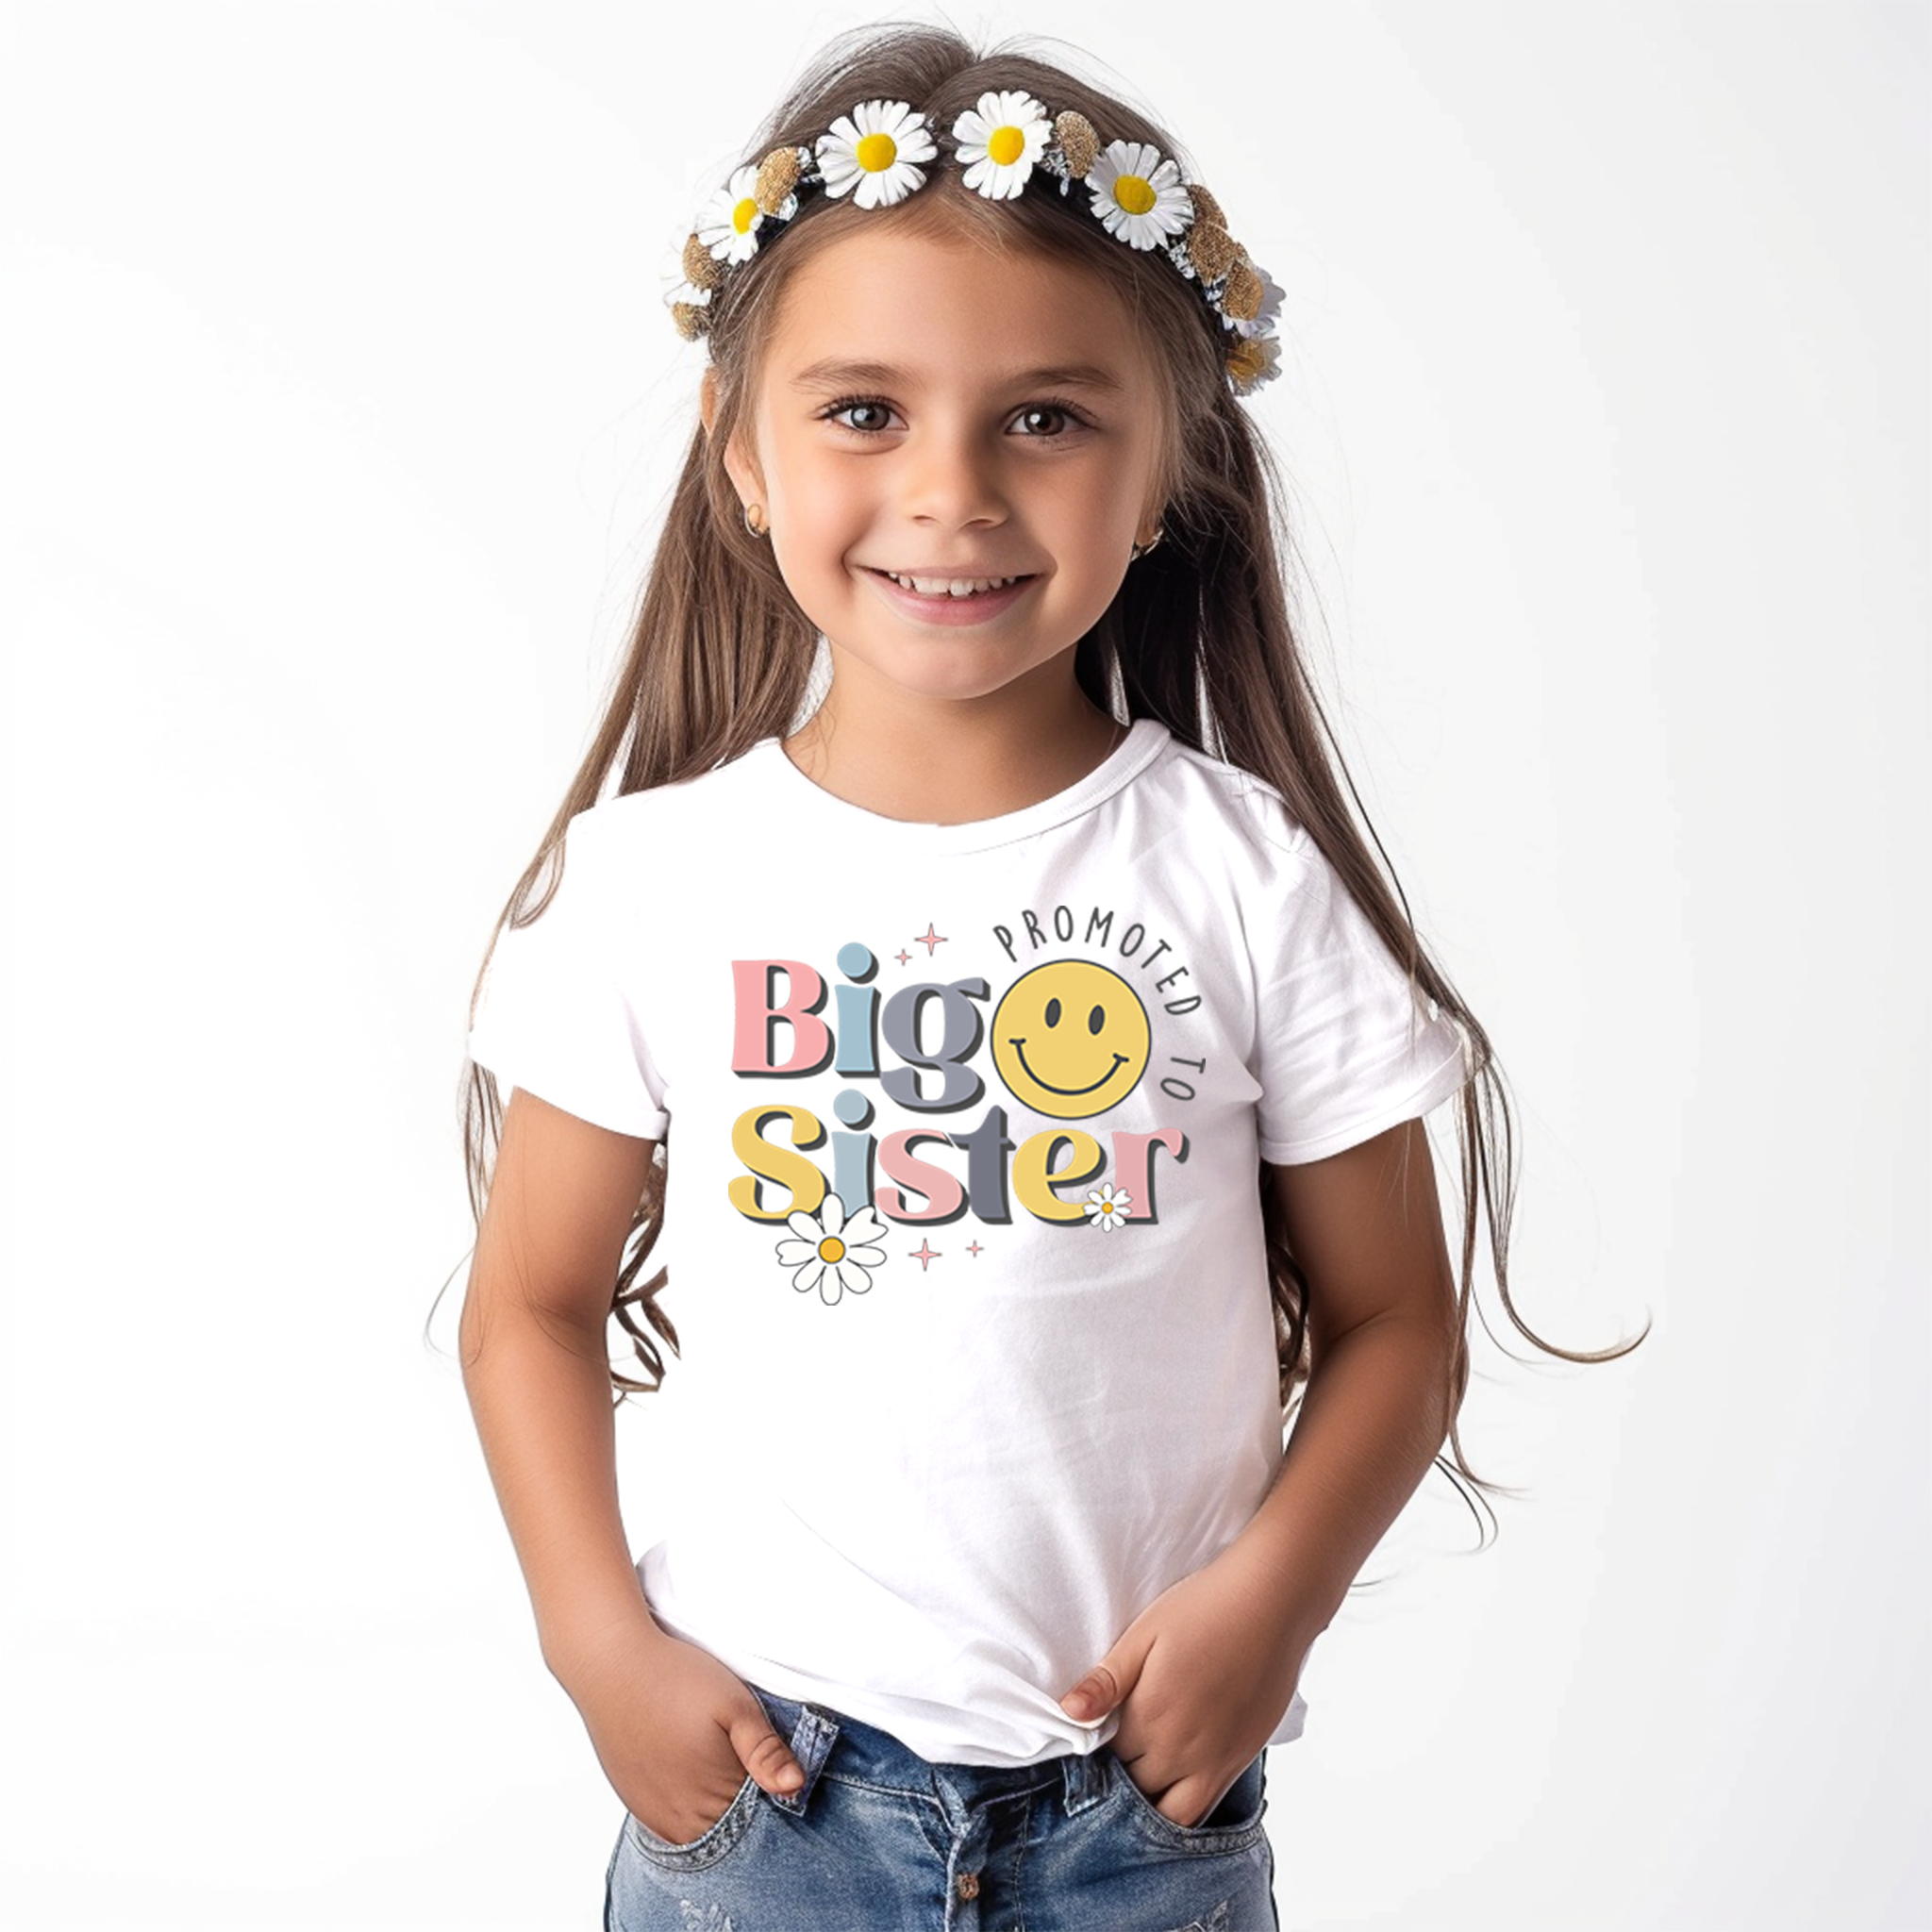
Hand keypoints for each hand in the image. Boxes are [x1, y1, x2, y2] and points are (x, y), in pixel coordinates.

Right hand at [553, 1613, 805, 1844]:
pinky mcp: (635, 1803)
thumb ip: (765, 1751)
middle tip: (738, 1751)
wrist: (612, 1665)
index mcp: (713, 1800)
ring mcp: (653, 1815)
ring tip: (713, 1755)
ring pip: (700, 1828)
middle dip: (744, 1803)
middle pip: (728, 1829)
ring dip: (715, 1806)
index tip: (768, 1763)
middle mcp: (681, 1820)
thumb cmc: (675, 1680)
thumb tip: (795, 1787)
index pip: (758, 1823)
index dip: (769, 1794)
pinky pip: (671, 1822)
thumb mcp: (734, 1705)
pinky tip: (690, 1769)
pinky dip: (688, 1805)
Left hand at [1057, 1557, 1307, 1828]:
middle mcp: (1181, 1750)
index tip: (1095, 1735)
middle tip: (1116, 1755)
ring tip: (1144, 1775)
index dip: (1096, 1749)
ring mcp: (1215, 1761)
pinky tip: (1177, 1781)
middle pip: (1136, 1790)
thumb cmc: (1204, 1609)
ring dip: (1153, 1805)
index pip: (1108, 1757)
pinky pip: (1208, 1808)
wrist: (1271, 1603)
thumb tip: (1068, 1712)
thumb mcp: (1144, 1634)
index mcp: (1150, 1717)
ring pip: (1173, 1816)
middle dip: (1120, 1781)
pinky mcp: (1241, 1759)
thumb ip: (1106, 1681)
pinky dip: (1186, 1806)